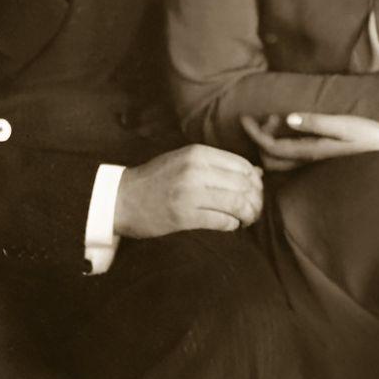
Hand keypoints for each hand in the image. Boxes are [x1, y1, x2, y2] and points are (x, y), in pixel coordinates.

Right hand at [114, 145, 262, 237]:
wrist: (122, 198)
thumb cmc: (157, 179)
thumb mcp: (186, 160)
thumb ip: (218, 164)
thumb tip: (256, 173)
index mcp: (197, 153)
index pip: (242, 165)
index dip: (254, 181)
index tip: (254, 192)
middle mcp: (195, 170)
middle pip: (243, 185)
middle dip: (255, 200)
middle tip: (253, 210)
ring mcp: (189, 193)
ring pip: (236, 204)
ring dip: (247, 215)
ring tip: (245, 219)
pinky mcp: (183, 216)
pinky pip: (222, 221)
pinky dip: (232, 225)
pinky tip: (230, 225)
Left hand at [241, 113, 378, 171]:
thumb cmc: (374, 142)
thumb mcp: (347, 127)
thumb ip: (317, 123)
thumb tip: (288, 119)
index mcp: (311, 153)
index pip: (270, 148)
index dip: (254, 133)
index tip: (243, 118)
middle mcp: (309, 165)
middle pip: (270, 158)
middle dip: (262, 137)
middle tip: (269, 116)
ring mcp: (315, 169)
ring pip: (281, 161)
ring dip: (274, 140)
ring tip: (281, 120)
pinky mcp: (323, 168)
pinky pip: (293, 160)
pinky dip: (285, 145)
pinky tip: (295, 131)